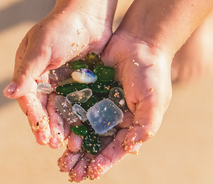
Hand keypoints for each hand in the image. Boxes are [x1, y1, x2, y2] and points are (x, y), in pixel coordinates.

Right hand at [3, 8, 113, 146]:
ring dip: (60, 126)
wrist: (89, 15)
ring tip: (65, 144)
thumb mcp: (41, 48)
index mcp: (29, 70)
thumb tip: (8, 94)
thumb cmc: (62, 27)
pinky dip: (76, 117)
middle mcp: (43, 79)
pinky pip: (76, 104)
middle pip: (42, 108)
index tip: (40, 133)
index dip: (33, 116)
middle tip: (50, 144)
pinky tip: (80, 131)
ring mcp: (61, 82)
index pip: (28, 98)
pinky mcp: (78, 84)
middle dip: (46, 126)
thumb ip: (26, 72)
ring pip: (59, 109)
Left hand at [57, 30, 172, 180]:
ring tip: (62, 159)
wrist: (140, 41)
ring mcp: (99, 105)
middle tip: (69, 171)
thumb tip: (130, 149)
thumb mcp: (154, 102)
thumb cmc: (152, 73)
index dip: (104, 162)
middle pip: (96, 144)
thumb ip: (145, 127)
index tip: (91, 173)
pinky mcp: (87, 92)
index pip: (115, 149)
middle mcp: (113, 118)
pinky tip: (58, 133)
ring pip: (83, 130)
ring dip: (73, 146)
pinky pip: (75, 109)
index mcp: (131, 125)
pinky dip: (67, 122)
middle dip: (83, 159)